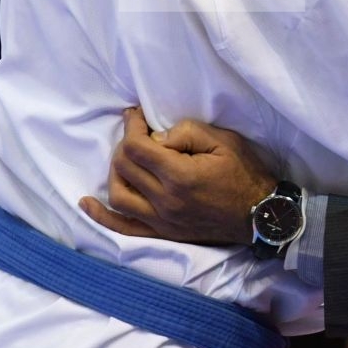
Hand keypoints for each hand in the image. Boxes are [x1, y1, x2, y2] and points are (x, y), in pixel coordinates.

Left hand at [78, 107, 276, 245]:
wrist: (260, 214)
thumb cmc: (245, 173)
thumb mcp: (224, 141)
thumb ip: (187, 132)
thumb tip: (157, 136)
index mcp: (180, 175)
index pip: (137, 146)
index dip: (132, 126)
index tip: (136, 114)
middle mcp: (165, 200)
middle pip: (124, 166)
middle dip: (126, 143)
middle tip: (138, 132)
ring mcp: (161, 220)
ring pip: (118, 193)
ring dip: (116, 171)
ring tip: (128, 157)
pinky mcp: (162, 233)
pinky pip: (124, 227)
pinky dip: (102, 216)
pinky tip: (87, 203)